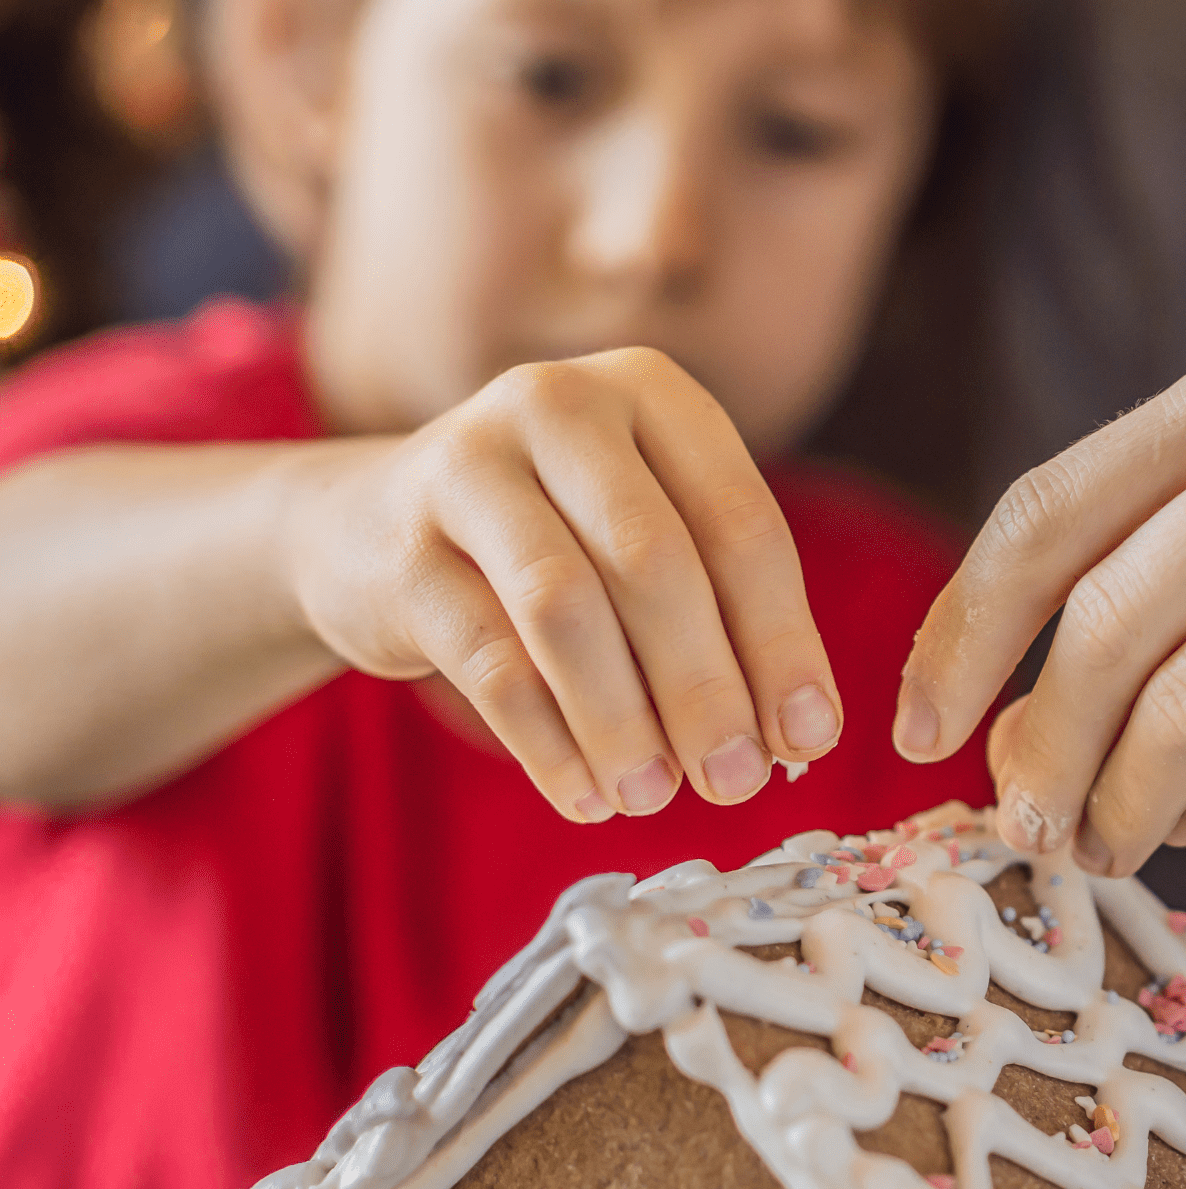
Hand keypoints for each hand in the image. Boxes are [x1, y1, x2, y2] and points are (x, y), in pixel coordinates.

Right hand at [283, 348, 838, 820]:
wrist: (370, 527)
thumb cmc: (555, 538)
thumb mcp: (646, 539)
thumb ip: (723, 614)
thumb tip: (798, 735)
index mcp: (650, 391)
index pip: (740, 521)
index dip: (783, 638)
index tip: (812, 736)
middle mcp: (559, 404)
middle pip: (654, 560)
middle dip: (706, 686)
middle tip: (738, 781)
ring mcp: (466, 464)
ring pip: (566, 608)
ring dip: (623, 720)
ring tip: (657, 797)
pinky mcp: (400, 546)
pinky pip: (488, 660)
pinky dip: (547, 743)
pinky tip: (586, 797)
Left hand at [896, 330, 1185, 872]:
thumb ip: (1182, 578)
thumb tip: (1016, 738)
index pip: (1052, 509)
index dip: (962, 627)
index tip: (916, 726)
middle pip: (1099, 620)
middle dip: (1034, 740)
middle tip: (1011, 823)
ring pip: (1175, 706)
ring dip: (1114, 802)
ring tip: (1094, 851)